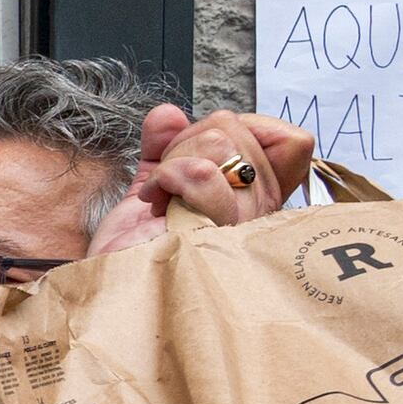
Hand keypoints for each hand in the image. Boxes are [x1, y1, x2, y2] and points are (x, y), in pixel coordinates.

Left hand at [93, 104, 316, 253]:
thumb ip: (164, 142)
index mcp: (256, 198)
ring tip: (160, 196)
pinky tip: (154, 201)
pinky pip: (201, 173)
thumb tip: (168, 114)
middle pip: (236, 129)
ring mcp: (240, 226)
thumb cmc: (134, 250)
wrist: (110, 289)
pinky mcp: (214, 236)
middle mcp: (258, 213)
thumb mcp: (154, 183)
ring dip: (171, 161)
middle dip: (185, 141)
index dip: (245, 126)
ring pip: (218, 144)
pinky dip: (166, 175)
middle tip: (169, 181)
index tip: (204, 149)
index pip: (292, 141)